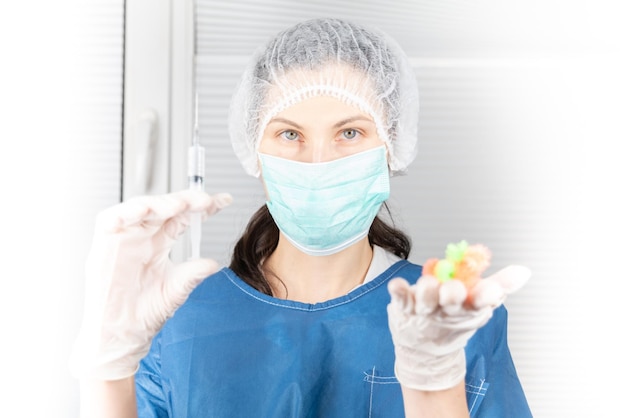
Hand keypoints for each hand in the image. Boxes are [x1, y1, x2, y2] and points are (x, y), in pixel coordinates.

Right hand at [69, 190, 231, 379]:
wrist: (121, 336)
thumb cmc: (145, 313)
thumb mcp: (175, 290)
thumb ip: (193, 274)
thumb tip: (214, 263)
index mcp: (160, 242)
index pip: (184, 216)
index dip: (203, 207)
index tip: (225, 200)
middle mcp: (143, 236)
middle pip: (164, 207)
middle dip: (185, 201)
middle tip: (204, 201)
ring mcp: (123, 238)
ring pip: (139, 208)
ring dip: (158, 203)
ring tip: (176, 206)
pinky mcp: (103, 246)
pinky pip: (108, 221)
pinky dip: (122, 213)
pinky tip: (140, 211)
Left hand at [387, 265, 529, 390]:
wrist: (426, 347)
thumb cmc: (454, 317)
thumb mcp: (479, 302)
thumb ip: (500, 285)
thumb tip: (524, 271)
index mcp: (468, 308)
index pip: (482, 300)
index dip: (488, 295)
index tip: (493, 289)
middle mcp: (447, 310)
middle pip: (452, 300)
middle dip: (453, 294)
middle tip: (454, 289)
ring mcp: (425, 310)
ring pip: (426, 299)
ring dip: (427, 291)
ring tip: (429, 284)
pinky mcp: (405, 307)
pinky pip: (401, 298)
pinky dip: (399, 292)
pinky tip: (397, 285)